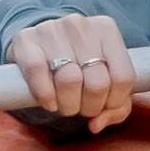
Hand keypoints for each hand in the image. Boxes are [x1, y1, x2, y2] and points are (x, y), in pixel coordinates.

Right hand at [10, 10, 136, 130]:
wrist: (38, 43)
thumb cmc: (78, 66)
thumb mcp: (105, 79)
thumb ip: (116, 106)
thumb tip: (97, 124)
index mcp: (107, 30)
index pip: (123, 77)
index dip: (114, 102)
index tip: (103, 105)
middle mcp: (80, 26)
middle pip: (97, 83)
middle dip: (90, 107)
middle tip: (81, 107)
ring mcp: (52, 29)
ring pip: (69, 81)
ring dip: (68, 105)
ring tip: (65, 105)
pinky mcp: (26, 39)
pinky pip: (38, 73)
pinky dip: (45, 96)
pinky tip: (48, 102)